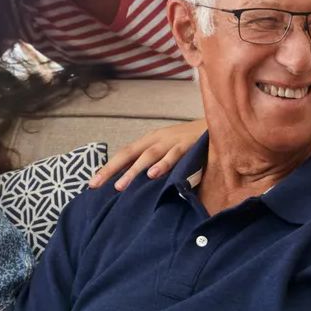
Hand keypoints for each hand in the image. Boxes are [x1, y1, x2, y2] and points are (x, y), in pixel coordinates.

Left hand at [88, 120, 204, 191]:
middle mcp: (157, 139)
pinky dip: (163, 164)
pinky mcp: (187, 145)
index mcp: (150, 141)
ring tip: (119, 186)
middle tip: (95, 184)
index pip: (124, 154)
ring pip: (148, 156)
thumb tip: (137, 183)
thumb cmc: (191, 143)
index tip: (92, 183)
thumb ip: (154, 164)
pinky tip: (152, 174)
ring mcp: (171, 141)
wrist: (218, 125)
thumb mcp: (168, 151)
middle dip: (111, 169)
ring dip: (133, 171)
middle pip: (129, 153)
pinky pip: (173, 155)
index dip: (108, 167)